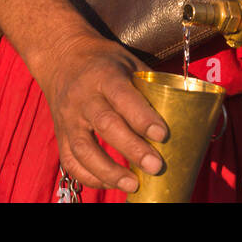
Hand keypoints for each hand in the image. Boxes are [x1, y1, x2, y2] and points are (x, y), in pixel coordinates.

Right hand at [39, 32, 168, 192]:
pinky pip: (71, 160)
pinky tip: (110, 183)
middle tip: (155, 166)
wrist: (62, 57)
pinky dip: (90, 176)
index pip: (123, 96)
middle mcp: (84, 97)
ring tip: (134, 184)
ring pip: (84, 149)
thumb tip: (180, 109)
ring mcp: (69, 117)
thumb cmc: (103, 61)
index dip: (142, 117)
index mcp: (104, 75)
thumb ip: (148, 85)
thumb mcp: (127, 61)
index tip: (162, 134)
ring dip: (109, 171)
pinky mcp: (61, 134)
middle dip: (132, 148)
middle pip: (106, 125)